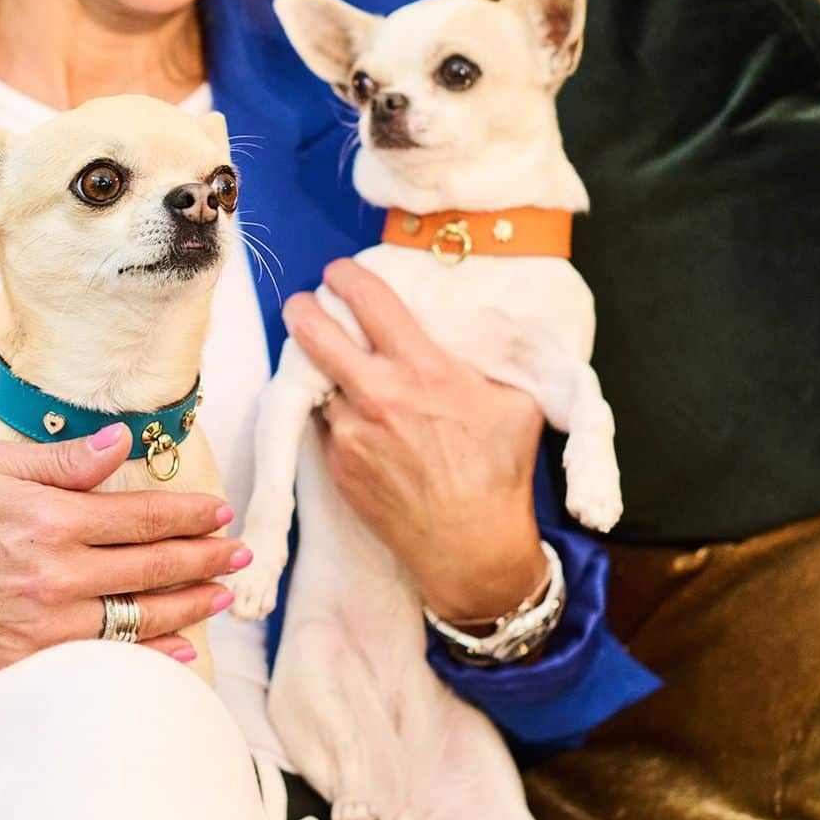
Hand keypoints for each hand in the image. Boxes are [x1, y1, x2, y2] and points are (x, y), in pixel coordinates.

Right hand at [0, 424, 247, 672]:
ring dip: (189, 604)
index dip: (187, 514)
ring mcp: (44, 624)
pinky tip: (181, 650)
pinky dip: (149, 656)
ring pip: (139, 616)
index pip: (140, 516)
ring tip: (221, 592)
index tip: (218, 511)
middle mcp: (55, 575)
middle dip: (204, 557)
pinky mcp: (28, 659)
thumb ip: (62, 460)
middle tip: (239, 551)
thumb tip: (121, 444)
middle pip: (151, 567)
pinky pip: (105, 659)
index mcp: (49, 519)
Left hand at [285, 259, 549, 623]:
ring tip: (335, 367)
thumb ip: (490, 358)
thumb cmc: (501, 471)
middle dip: (303, 308)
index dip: (345, 275)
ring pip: (312, 380)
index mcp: (423, 368)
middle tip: (306, 305)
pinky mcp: (335, 464)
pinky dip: (329, 411)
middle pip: (312, 330)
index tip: (340, 272)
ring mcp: (350, 432)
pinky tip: (354, 415)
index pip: (366, 298)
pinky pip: (321, 423)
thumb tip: (478, 325)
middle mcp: (378, 394)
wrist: (472, 546)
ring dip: (318, 368)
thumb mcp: (516, 401)